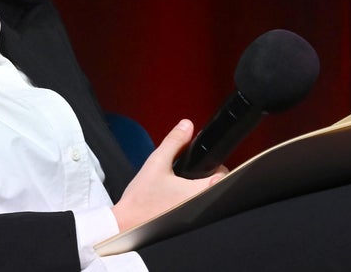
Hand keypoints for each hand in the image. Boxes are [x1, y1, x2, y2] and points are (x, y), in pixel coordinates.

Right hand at [111, 119, 228, 232]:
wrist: (127, 224)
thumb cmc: (141, 199)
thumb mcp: (157, 162)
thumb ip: (174, 141)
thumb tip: (186, 126)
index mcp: (199, 191)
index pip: (223, 174)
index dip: (214, 164)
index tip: (202, 163)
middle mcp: (202, 206)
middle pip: (216, 186)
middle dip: (204, 176)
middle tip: (185, 174)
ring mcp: (196, 217)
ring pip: (207, 197)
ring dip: (197, 190)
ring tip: (178, 187)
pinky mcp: (187, 224)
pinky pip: (197, 208)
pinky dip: (190, 202)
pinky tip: (173, 199)